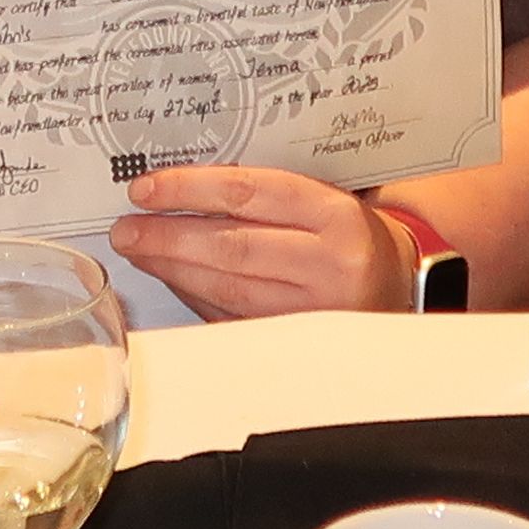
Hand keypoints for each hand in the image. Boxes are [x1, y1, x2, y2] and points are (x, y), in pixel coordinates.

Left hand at [108, 166, 417, 318]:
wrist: (401, 282)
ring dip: (173, 269)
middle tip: (127, 229)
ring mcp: (313, 309)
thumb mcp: (324, 196)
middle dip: (168, 238)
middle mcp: (328, 263)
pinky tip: (172, 279)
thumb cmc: (350, 232)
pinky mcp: (298, 340)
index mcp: (335, 215)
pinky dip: (194, 297)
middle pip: (231, 247)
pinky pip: (231, 316)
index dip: (190, 190)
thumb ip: (265, 190)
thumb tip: (184, 189)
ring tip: (139, 251)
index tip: (147, 189)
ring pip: (226, 288)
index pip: (249, 193)